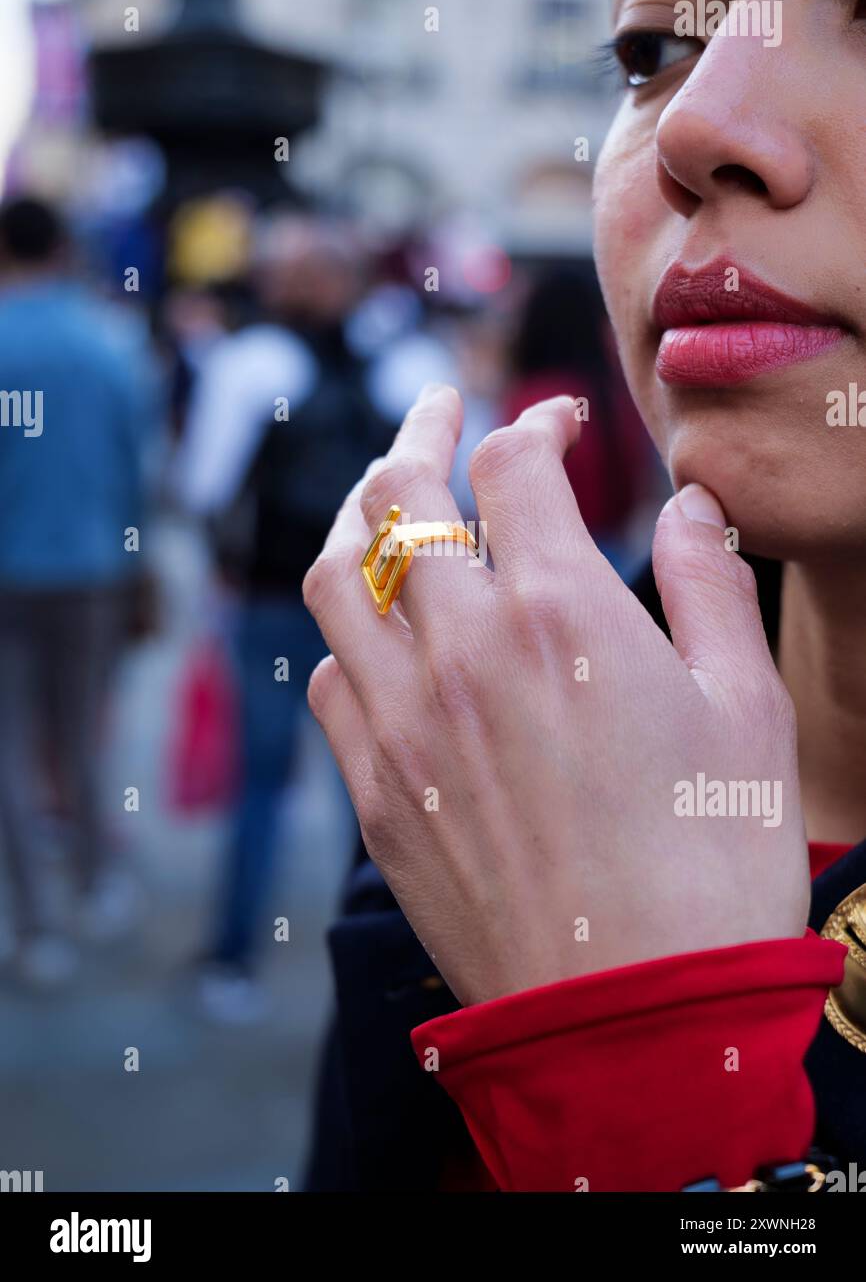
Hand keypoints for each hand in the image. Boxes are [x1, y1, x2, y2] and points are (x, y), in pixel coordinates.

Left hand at [303, 385, 809, 1006]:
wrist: (634, 1017)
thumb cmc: (713, 863)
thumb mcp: (745, 708)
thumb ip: (710, 584)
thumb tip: (689, 505)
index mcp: (560, 611)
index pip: (512, 465)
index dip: (534, 424)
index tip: (557, 426)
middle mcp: (461, 648)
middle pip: (399, 492)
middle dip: (421, 428)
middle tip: (442, 407)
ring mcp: (402, 720)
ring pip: (334, 574)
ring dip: (355, 516)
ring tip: (382, 499)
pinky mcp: (374, 790)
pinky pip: (328, 677)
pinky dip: (347, 633)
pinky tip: (380, 636)